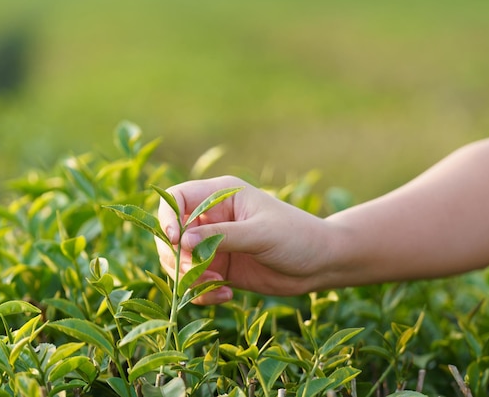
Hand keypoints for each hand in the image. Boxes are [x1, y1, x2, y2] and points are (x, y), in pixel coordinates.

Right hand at [156, 176, 332, 304]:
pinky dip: (202, 292)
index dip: (167, 218)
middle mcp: (213, 217)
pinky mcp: (220, 267)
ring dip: (189, 277)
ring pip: (178, 260)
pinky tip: (226, 294)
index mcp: (221, 195)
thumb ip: (222, 236)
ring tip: (217, 285)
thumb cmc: (297, 236)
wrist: (321, 263)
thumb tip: (182, 241)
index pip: (177, 198)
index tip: (175, 240)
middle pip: (171, 233)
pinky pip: (195, 281)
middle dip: (177, 256)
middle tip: (197, 271)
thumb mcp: (261, 233)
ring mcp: (215, 243)